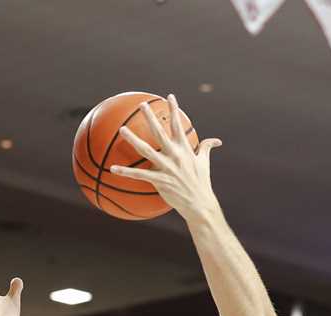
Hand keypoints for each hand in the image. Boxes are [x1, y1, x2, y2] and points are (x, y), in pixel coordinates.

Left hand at [108, 95, 222, 221]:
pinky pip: (139, 175)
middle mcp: (175, 155)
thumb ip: (207, 148)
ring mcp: (167, 167)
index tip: (169, 96)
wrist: (200, 204)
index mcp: (185, 149)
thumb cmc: (202, 183)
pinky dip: (125, 172)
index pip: (179, 125)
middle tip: (142, 104)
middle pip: (160, 132)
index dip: (175, 109)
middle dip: (151, 117)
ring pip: (146, 150)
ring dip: (132, 139)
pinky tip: (113, 169)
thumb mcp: (204, 163)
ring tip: (122, 129)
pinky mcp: (160, 181)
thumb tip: (217, 141)